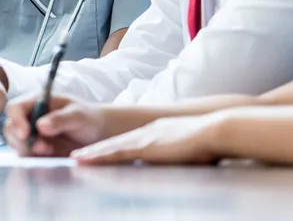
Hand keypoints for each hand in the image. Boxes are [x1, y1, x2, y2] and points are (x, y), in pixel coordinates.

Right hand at [1, 93, 105, 156]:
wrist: (99, 135)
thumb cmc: (89, 118)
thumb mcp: (78, 115)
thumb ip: (60, 119)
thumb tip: (40, 126)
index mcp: (36, 102)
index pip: (15, 108)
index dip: (16, 120)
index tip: (25, 134)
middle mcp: (29, 118)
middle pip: (10, 128)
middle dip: (20, 139)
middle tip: (41, 147)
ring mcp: (32, 136)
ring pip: (16, 144)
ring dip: (27, 150)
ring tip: (49, 151)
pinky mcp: (37, 151)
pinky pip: (27, 156)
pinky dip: (33, 159)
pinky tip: (48, 157)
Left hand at [72, 113, 226, 165]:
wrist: (216, 131)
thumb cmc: (210, 142)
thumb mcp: (188, 147)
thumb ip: (177, 154)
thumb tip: (175, 163)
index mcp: (157, 132)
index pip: (129, 141)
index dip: (112, 147)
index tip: (99, 152)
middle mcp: (146, 133)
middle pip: (115, 143)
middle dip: (96, 150)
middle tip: (78, 156)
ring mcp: (144, 139)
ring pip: (111, 148)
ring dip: (92, 154)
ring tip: (76, 159)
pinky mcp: (145, 147)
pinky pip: (116, 154)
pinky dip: (99, 157)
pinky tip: (86, 160)